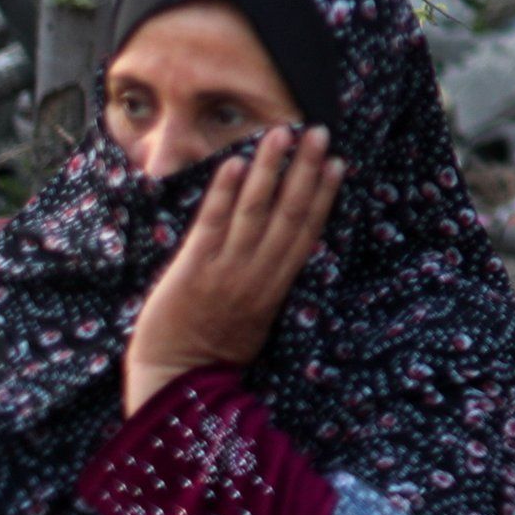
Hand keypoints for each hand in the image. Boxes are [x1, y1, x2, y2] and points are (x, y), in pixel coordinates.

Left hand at [122, 126, 343, 415]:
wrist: (176, 382)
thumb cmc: (214, 353)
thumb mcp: (257, 319)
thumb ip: (270, 282)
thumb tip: (284, 248)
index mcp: (277, 288)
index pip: (307, 231)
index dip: (324, 195)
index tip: (338, 162)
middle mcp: (258, 275)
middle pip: (289, 213)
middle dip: (305, 170)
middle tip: (318, 133)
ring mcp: (226, 270)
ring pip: (255, 210)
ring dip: (269, 169)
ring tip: (280, 133)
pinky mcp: (193, 268)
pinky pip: (213, 223)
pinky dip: (224, 192)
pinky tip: (235, 162)